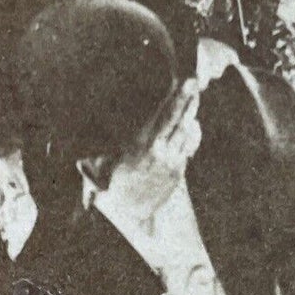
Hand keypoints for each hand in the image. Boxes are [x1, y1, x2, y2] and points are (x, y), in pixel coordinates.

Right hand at [82, 79, 201, 222]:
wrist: (129, 212)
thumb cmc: (115, 182)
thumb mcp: (107, 159)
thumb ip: (114, 140)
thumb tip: (99, 122)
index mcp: (140, 145)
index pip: (161, 117)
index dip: (172, 100)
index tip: (180, 83)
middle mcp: (158, 152)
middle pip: (177, 121)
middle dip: (186, 100)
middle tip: (193, 81)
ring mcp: (171, 162)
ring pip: (186, 132)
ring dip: (191, 113)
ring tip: (194, 96)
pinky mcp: (178, 171)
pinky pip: (189, 147)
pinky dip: (191, 133)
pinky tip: (192, 122)